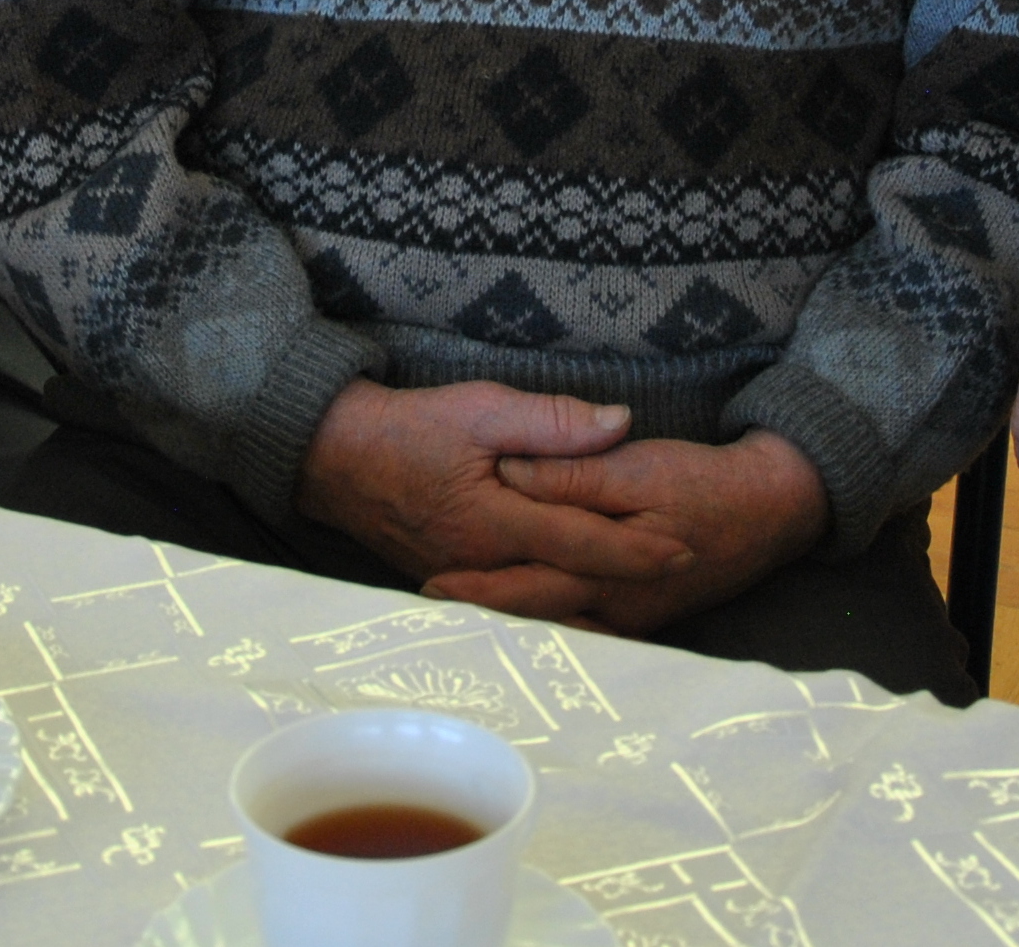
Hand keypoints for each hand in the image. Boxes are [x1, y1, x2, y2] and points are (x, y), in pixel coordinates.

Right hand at [295, 380, 691, 587]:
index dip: (638, 550)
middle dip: (628, 586)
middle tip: (683, 580)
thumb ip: (552, 422)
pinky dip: (551, 609)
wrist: (333, 458)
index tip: (685, 549)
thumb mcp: (481, 409)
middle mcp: (484, 568)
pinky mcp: (452, 584)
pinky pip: (513, 606)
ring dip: (594, 605)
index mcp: (496, 525)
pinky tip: (578, 609)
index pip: (583, 543)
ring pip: (542, 606)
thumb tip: (620, 425)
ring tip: (645, 601)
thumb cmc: (408, 428)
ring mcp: (465, 583)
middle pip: (570, 589)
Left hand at [424, 430, 828, 634]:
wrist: (770, 511)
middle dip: (481, 618)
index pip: (525, 587)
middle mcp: (613, 610)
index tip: (428, 588)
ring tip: (462, 626)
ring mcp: (629, 620)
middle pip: (532, 620)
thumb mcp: (638, 467)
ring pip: (556, 632)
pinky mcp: (639, 615)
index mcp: (606, 574)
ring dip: (512, 629)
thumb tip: (513, 473)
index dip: (475, 588)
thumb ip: (573, 473)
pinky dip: (549, 629)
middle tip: (429, 614)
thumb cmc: (703, 483)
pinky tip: (527, 624)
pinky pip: (583, 630)